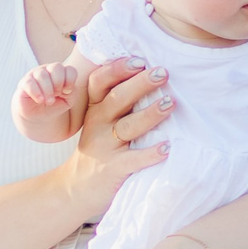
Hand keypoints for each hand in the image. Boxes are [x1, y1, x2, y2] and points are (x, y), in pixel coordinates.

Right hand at [14, 62, 83, 139]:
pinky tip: (40, 100)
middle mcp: (48, 70)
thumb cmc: (54, 104)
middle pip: (56, 67)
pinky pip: (30, 83)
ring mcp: (35, 74)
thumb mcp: (67, 100)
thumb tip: (66, 87)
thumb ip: (71, 92)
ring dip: (48, 91)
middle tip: (57, 94)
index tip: (67, 92)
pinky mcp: (24, 82)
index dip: (70, 81)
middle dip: (59, 83)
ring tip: (49, 101)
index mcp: (61, 72)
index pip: (69, 69)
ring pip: (42, 75)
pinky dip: (37, 93)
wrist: (37, 115)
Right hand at [51, 56, 173, 219]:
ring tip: (170, 103)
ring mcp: (105, 147)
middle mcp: (98, 124)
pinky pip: (133, 160)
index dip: (117, 69)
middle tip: (162, 73)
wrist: (77, 188)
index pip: (100, 82)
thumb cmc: (99, 148)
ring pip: (128, 126)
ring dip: (150, 114)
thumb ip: (117, 102)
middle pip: (117, 98)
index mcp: (95, 109)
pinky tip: (166, 148)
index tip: (139, 60)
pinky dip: (150, 154)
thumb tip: (151, 75)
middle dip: (140, 84)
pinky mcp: (114, 169)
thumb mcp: (99, 122)